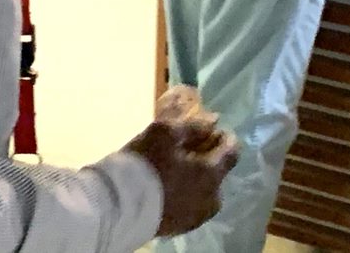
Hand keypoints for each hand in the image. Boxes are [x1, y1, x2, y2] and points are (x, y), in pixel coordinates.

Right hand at [125, 85, 239, 236]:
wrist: (116, 207)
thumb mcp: (166, 132)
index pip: (232, 151)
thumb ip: (194, 125)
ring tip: (175, 167)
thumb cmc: (145, 165)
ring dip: (197, 176)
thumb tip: (214, 121)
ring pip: (205, 189)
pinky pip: (191, 204)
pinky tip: (168, 185)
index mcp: (213, 175)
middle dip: (208, 157)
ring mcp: (196, 217)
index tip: (209, 131)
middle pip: (218, 172)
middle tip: (187, 148)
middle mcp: (211, 199)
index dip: (223, 137)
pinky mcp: (180, 228)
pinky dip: (186, 191)